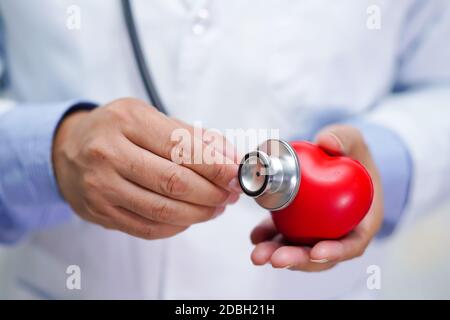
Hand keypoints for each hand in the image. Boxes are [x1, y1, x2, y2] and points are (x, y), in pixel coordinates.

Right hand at [52, 98, 240, 239]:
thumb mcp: (150, 117)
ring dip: (200, 212)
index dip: (216, 165)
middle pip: (175, 182)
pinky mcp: (100, 212)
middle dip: (213, 192)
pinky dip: (178, 225)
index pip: (182, 147)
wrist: (67, 150)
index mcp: (127, 120)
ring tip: (217, 206)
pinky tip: (190, 216)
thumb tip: (231, 159)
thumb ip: (193, 136)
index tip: (238, 174)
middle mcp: (109, 153)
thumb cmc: (116, 130)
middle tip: (231, 193)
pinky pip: (148, 228)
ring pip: (163, 210)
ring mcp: (101, 186)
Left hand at [250, 124, 383, 271]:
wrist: (336, 157)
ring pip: (300, 250)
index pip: (353, 244)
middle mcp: (341, 232)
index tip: (316, 251)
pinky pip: (285, 236)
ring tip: (258, 253)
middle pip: (321, 255)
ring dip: (279, 254)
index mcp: (363, 220)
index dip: (336, 252)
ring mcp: (319, 232)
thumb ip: (344, 138)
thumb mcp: (354, 140)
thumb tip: (326, 141)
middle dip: (297, 259)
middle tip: (276, 258)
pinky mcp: (301, 227)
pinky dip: (270, 238)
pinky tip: (256, 236)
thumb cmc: (350, 153)